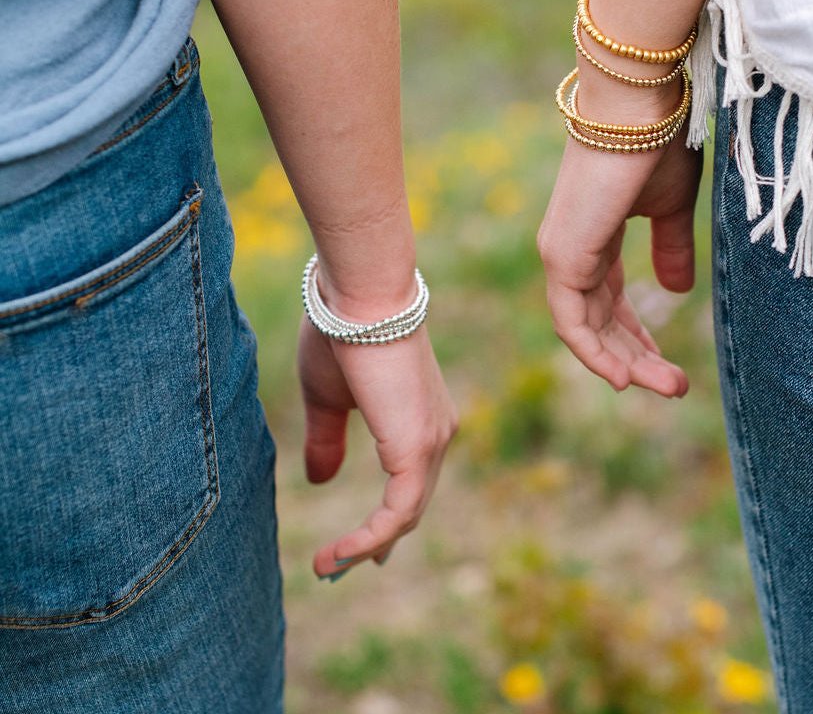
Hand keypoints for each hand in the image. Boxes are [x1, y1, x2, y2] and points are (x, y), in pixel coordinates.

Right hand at [297, 317, 456, 579]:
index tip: (369, 547)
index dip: (389, 516)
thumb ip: (329, 440)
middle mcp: (437, 430)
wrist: (359, 298)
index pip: (412, 480)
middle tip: (342, 565)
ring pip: (407, 512)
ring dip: (367, 546)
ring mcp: (432, 440)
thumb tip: (321, 480)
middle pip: (413, 502)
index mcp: (421, 416)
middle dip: (378, 539)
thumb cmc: (342, 334)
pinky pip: (398, 512)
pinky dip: (368, 538)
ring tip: (328, 567)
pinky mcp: (418, 448)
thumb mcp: (329, 398)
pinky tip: (338, 556)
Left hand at [537, 133, 701, 396]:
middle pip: (599, 320)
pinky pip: (572, 321)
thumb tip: (677, 292)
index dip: (636, 335)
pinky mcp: (562, 255)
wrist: (640, 107)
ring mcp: (562, 252)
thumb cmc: (657, 144)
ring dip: (624, 362)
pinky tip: (624, 377)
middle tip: (676, 388)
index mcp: (594, 236)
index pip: (608, 300)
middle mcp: (570, 248)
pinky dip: (595, 353)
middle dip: (636, 356)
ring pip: (586, 328)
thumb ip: (670, 249)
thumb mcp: (671, 208)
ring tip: (666, 388)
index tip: (666, 364)